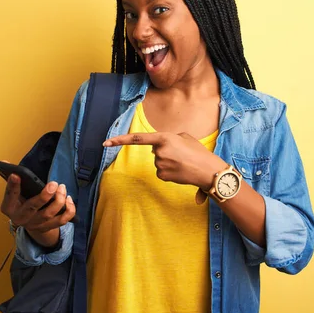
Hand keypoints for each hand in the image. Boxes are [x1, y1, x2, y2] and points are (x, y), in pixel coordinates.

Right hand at [0, 169, 75, 246]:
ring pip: (48, 214)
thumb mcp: (14, 192)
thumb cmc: (21, 201)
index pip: (10, 196)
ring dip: (58, 200)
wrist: (29, 221)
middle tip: (54, 184)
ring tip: (62, 188)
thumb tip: (4, 162)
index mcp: (9, 207)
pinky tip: (69, 199)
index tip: (16, 174)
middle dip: (44, 195)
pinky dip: (68, 210)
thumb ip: (12, 178)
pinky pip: (61, 221)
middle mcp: (21, 218)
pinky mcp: (47, 227)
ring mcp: (35, 224)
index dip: (12, 186)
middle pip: (32, 207)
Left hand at [103, 132, 226, 189]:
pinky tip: (180, 171)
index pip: (137, 139)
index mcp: (164, 138)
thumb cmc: (198, 152)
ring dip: (168, 162)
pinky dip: (169, 171)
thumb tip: (157, 148)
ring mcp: (159, 165)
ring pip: (158, 162)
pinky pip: (161, 172)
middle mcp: (159, 151)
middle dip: (165, 151)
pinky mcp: (161, 176)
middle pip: (154, 151)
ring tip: (183, 162)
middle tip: (181, 154)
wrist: (207, 170)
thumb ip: (169, 138)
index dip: (120, 140)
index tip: (106, 143)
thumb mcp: (185, 137)